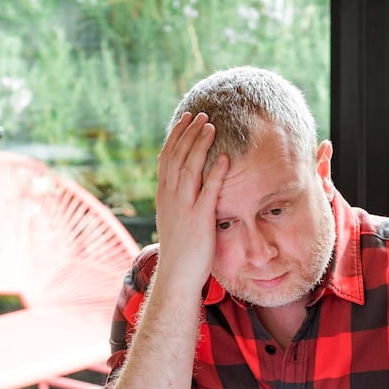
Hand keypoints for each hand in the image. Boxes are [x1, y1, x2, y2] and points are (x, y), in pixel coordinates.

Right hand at [153, 112, 228, 290]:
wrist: (176, 275)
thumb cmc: (180, 249)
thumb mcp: (174, 218)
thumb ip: (179, 199)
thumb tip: (187, 184)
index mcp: (164, 195)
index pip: (167, 157)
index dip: (177, 135)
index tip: (186, 119)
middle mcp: (171, 197)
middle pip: (177, 156)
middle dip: (189, 133)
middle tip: (201, 114)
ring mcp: (184, 207)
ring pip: (189, 168)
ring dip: (200, 145)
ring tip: (211, 126)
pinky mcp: (199, 219)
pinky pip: (208, 191)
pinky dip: (216, 172)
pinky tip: (224, 157)